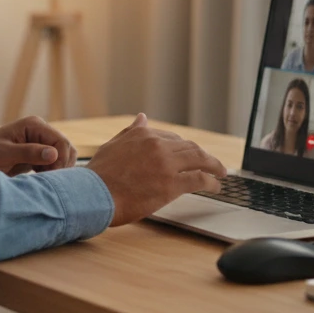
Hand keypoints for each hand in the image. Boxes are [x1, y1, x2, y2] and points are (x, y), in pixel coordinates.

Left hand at [0, 116, 76, 176]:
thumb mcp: (4, 154)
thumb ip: (28, 152)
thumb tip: (53, 154)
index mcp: (33, 125)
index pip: (60, 141)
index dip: (60, 160)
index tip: (50, 176)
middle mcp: (40, 130)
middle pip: (65, 148)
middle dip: (60, 165)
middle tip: (45, 179)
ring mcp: (40, 140)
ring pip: (63, 155)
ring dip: (57, 168)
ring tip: (41, 177)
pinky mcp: (39, 152)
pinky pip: (56, 161)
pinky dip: (52, 170)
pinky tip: (39, 176)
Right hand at [86, 113, 226, 226]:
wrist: (92, 195)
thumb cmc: (99, 175)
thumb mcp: (113, 145)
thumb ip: (131, 132)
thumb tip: (142, 118)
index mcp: (144, 136)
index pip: (172, 138)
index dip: (183, 147)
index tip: (189, 155)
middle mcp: (158, 146)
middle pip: (190, 147)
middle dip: (203, 155)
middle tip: (212, 163)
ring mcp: (167, 165)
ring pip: (199, 159)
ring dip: (213, 165)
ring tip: (221, 172)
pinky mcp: (172, 185)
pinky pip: (199, 179)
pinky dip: (211, 182)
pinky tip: (216, 186)